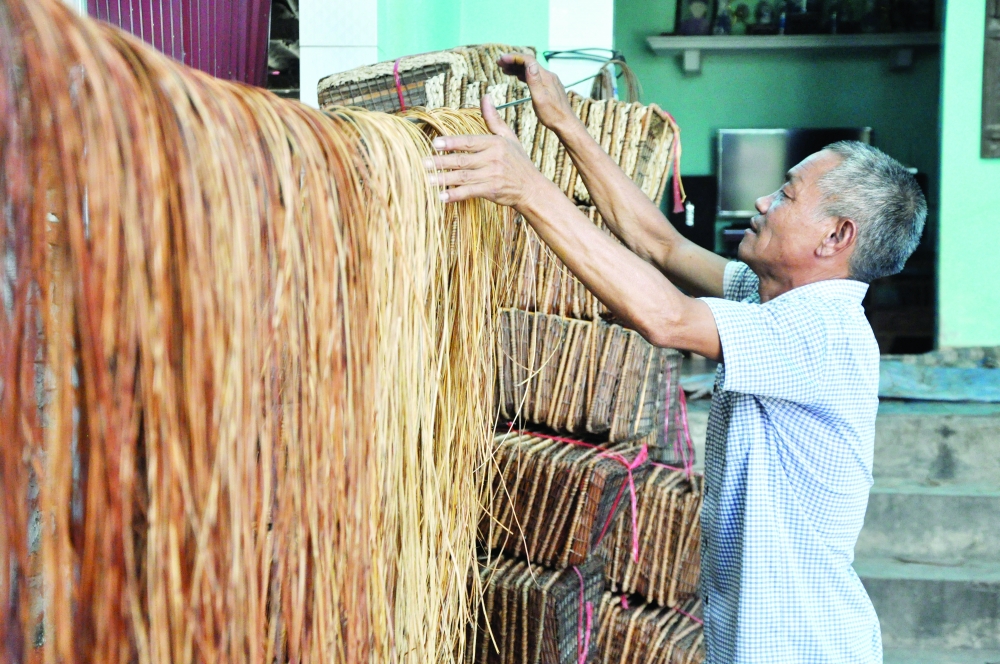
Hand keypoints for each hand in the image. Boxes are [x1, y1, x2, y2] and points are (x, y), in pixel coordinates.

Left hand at [424, 95, 549, 208]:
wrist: (531, 188)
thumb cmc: (518, 162)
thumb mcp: (509, 137)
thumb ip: (493, 119)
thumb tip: (486, 97)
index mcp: (495, 143)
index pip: (469, 141)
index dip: (451, 142)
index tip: (435, 143)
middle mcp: (493, 158)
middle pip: (462, 160)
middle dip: (441, 162)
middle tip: (423, 162)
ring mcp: (492, 176)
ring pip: (463, 176)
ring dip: (443, 179)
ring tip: (427, 179)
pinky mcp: (491, 191)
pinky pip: (470, 192)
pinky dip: (455, 195)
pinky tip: (441, 196)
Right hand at [497, 52, 575, 132]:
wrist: (565, 123)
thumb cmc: (552, 114)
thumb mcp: (540, 99)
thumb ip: (534, 81)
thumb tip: (529, 64)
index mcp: (545, 77)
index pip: (528, 60)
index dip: (514, 58)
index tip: (501, 59)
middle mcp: (548, 76)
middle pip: (529, 63)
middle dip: (513, 61)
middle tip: (499, 62)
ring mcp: (549, 81)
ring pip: (531, 69)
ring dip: (517, 67)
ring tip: (504, 69)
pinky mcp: (549, 86)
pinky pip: (535, 76)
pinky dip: (524, 74)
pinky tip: (518, 77)